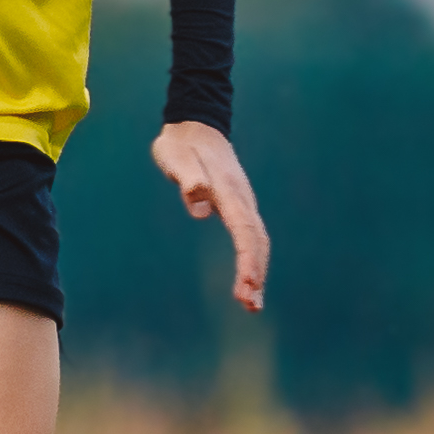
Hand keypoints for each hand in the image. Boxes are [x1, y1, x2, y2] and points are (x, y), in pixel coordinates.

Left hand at [153, 121, 269, 311]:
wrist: (194, 127)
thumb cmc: (180, 145)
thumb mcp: (176, 158)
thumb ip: (188, 179)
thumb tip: (199, 207)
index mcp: (228, 191)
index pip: (244, 230)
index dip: (247, 259)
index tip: (246, 284)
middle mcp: (241, 199)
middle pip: (256, 241)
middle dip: (255, 273)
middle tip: (250, 306)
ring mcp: (242, 203)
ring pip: (257, 241)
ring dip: (257, 271)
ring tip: (251, 304)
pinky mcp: (237, 207)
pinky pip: (250, 237)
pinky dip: (252, 260)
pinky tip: (248, 280)